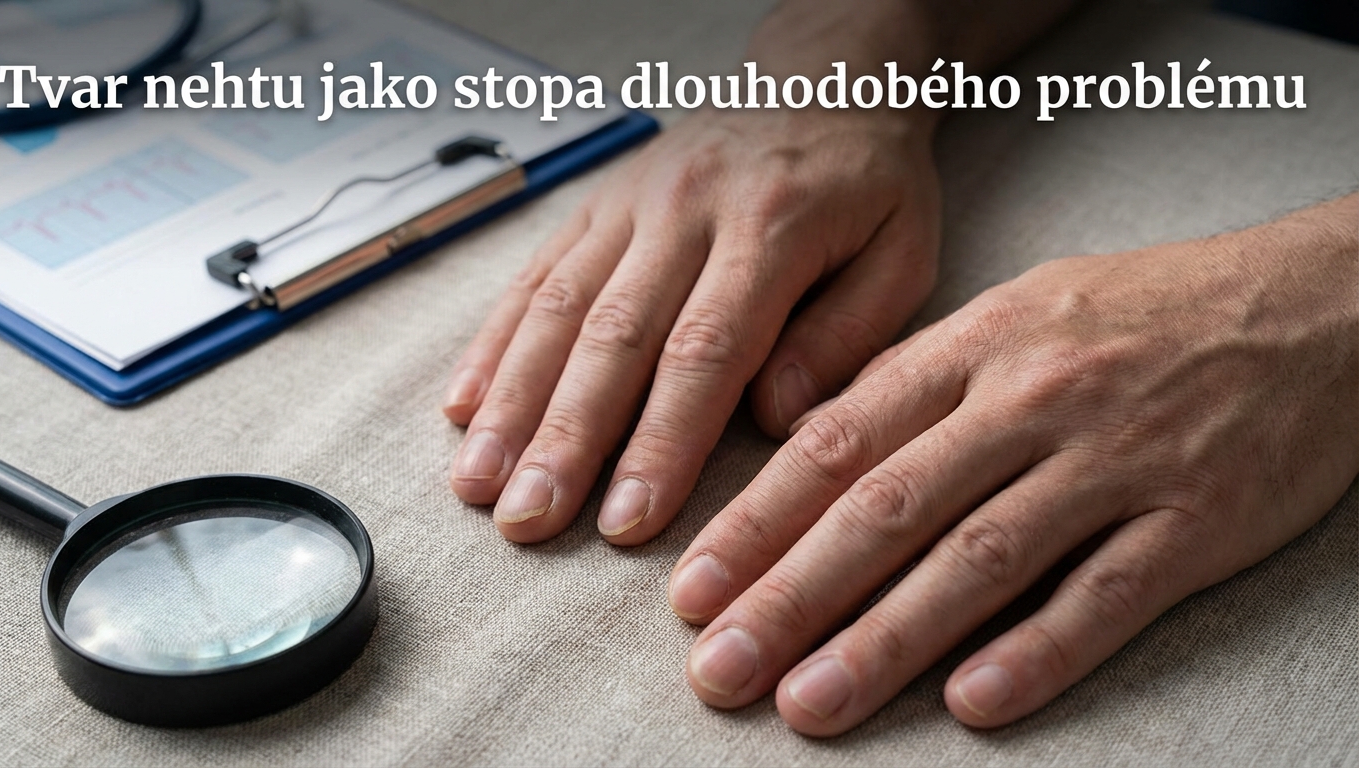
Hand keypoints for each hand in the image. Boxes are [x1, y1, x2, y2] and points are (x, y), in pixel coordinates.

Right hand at [442, 105, 939, 543]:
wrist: (819, 76)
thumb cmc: (868, 181)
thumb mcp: (902, 251)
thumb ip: (849, 335)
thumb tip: (777, 420)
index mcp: (771, 229)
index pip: (707, 350)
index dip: (661, 440)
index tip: (628, 521)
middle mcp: (685, 212)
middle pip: (614, 337)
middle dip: (564, 438)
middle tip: (527, 521)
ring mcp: (629, 204)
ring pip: (558, 308)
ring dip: (512, 401)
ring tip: (478, 483)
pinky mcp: (594, 204)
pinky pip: (536, 274)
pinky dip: (494, 342)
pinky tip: (463, 405)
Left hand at [666, 195, 1358, 734]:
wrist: (1315, 302)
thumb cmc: (1141, 311)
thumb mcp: (1016, 311)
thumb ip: (916, 378)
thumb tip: (808, 446)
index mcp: (976, 344)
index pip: (839, 441)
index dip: (758, 522)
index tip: (692, 589)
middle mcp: (1033, 399)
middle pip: (888, 508)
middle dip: (791, 596)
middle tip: (719, 669)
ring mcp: (1116, 459)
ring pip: (981, 560)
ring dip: (886, 641)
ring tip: (808, 704)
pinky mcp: (1198, 519)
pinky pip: (1107, 596)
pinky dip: (1038, 652)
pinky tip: (972, 705)